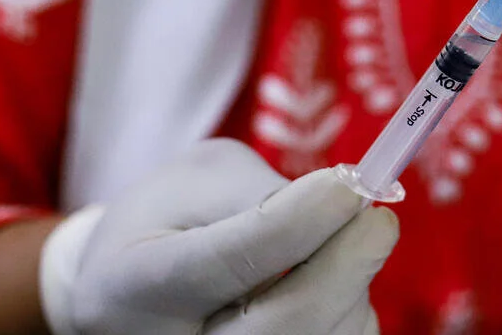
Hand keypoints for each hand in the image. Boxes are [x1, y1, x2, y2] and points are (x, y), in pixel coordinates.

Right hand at [43, 140, 397, 334]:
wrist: (123, 295)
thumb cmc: (165, 223)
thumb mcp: (192, 181)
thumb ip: (255, 187)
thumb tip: (336, 202)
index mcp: (140, 283)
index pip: (234, 259)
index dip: (301, 220)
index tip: (349, 185)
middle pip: (290, 322)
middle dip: (350, 263)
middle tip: (378, 219)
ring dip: (353, 285)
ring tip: (332, 248)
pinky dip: (350, 313)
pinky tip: (328, 285)